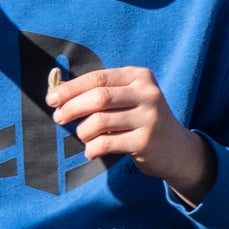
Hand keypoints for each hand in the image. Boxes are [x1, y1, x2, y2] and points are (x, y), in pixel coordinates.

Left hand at [45, 66, 213, 201]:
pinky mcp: (146, 142)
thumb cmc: (142, 120)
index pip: (97, 78)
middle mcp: (148, 94)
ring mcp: (149, 118)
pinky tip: (91, 151)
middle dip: (71, 108)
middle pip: (98, 98)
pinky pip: (106, 143)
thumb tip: (57, 90)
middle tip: (59, 118)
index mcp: (140, 76)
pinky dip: (92, 148)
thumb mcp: (127, 99)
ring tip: (83, 137)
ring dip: (82, 131)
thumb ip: (99, 92)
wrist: (177, 149)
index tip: (52, 99)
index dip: (70, 88)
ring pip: (99, 122)